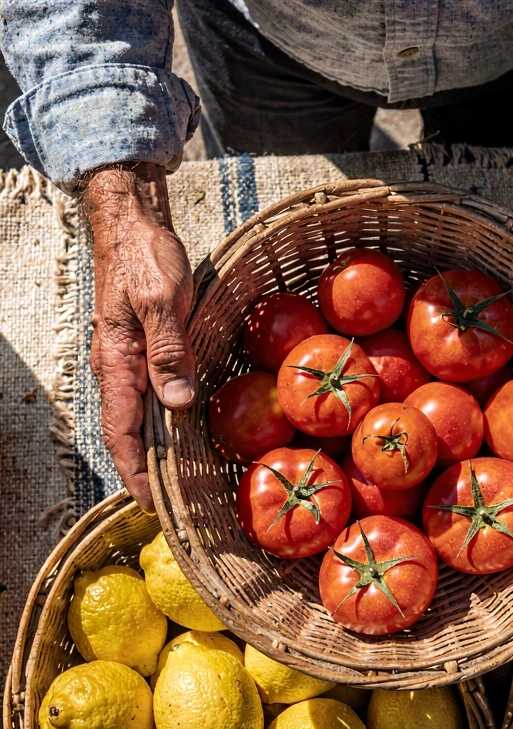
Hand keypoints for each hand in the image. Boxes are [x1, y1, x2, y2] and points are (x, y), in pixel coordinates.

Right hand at [83, 162, 195, 511]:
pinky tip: (180, 430)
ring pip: (136, 416)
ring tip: (178, 480)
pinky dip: (160, 421)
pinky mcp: (139, 348)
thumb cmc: (147, 257)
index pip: (122, 431)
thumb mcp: (164, 301)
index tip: (152, 504)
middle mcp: (116, 368)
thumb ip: (169, 352)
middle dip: (144, 471)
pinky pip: (146, 395)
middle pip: (126, 432)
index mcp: (117, 362)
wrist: (131, 223)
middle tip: (171, 505)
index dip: (136, 470)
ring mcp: (126, 359)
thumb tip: (177, 404)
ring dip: (153, 450)